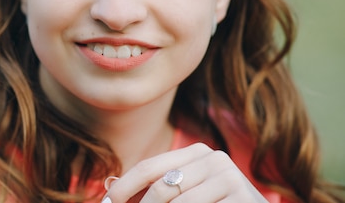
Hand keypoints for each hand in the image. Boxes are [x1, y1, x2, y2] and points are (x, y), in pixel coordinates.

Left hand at [102, 143, 268, 202]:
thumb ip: (157, 189)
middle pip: (161, 188)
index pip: (149, 167)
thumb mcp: (189, 193)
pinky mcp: (242, 197)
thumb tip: (110, 189)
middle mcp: (213, 158)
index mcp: (196, 152)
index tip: (107, 202)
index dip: (124, 186)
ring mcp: (229, 176)